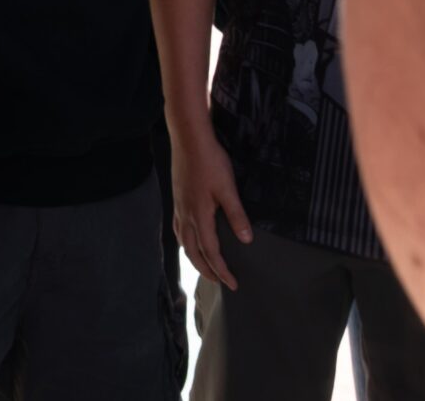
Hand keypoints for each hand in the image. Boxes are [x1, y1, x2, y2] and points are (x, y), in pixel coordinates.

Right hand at [167, 118, 252, 289]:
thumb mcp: (228, 188)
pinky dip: (185, 242)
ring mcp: (179, 207)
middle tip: (220, 283)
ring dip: (195, 258)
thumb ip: (236, 215)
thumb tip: (246, 240)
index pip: (210, 252)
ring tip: (205, 267)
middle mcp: (186, 215)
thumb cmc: (210, 161)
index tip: (233, 284)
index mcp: (199, 216)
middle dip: (207, 270)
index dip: (222, 270)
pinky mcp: (177, 198)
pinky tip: (190, 239)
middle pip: (193, 252)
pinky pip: (179, 229)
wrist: (188, 139)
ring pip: (184, 242)